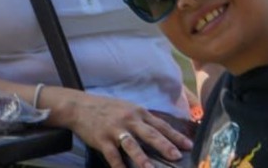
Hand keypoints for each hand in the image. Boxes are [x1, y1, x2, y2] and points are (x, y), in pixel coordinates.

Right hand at [57, 88, 191, 167]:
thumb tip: (161, 133)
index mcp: (138, 112)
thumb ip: (142, 120)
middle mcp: (128, 120)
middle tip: (176, 156)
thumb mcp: (127, 108)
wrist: (79, 106)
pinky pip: (112, 156)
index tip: (188, 146)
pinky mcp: (102, 139)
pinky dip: (119, 166)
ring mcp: (115, 130)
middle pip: (150, 134)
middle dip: (164, 145)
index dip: (175, 136)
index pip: (160, 125)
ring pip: (131, 145)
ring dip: (142, 158)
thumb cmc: (106, 108)